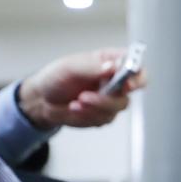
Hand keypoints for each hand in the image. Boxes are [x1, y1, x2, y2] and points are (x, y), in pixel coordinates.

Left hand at [17, 48, 145, 129]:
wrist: (43, 99)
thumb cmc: (57, 77)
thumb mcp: (71, 67)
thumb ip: (93, 67)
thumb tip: (112, 66)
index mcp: (111, 62)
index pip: (137, 67)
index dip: (138, 76)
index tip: (127, 84)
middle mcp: (115, 81)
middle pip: (129, 93)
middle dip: (107, 98)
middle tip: (86, 96)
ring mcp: (111, 100)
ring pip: (115, 109)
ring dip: (93, 107)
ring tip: (76, 102)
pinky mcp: (103, 115)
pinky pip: (103, 119)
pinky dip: (86, 115)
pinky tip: (75, 108)